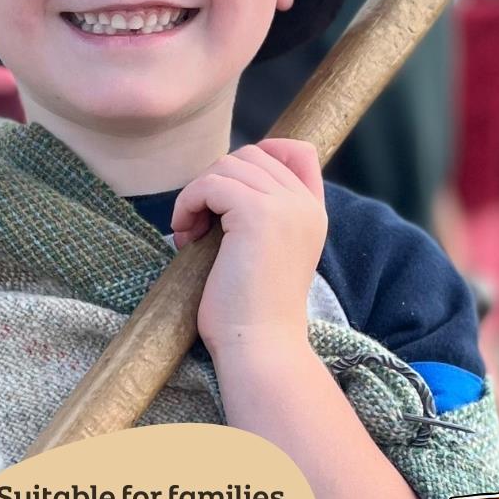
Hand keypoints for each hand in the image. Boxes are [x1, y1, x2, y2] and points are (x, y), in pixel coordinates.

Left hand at [172, 139, 326, 352]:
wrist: (261, 348)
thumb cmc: (252, 312)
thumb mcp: (268, 254)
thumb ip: (261, 217)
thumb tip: (220, 183)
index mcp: (313, 213)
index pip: (298, 150)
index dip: (260, 154)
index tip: (228, 189)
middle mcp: (305, 204)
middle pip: (251, 154)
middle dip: (215, 182)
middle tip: (200, 225)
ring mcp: (285, 207)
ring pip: (227, 165)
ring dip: (198, 194)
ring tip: (191, 234)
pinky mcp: (258, 215)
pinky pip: (210, 184)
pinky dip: (188, 203)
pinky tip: (186, 236)